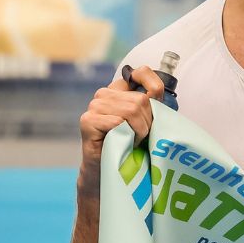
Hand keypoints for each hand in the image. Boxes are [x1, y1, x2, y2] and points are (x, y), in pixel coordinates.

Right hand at [77, 69, 159, 200]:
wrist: (110, 170)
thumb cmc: (131, 145)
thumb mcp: (146, 120)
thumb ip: (151, 102)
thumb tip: (156, 91)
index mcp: (119, 89)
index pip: (142, 72)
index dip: (154, 87)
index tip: (154, 108)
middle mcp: (104, 93)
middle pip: (141, 99)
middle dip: (147, 122)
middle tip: (141, 136)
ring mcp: (94, 106)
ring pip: (131, 110)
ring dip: (138, 130)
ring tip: (132, 140)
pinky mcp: (87, 120)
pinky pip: (118, 122)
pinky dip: (126, 135)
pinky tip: (121, 142)